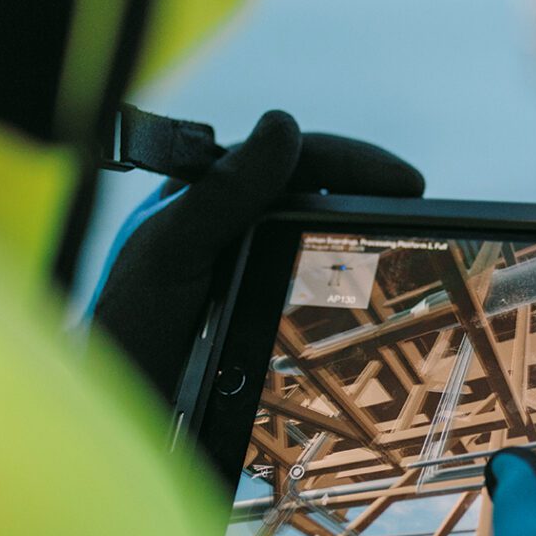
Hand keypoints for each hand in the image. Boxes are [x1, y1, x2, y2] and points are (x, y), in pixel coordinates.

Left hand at [91, 110, 423, 400]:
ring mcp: (251, 268)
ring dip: (368, 239)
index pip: (293, 158)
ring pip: (323, 237)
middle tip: (419, 209)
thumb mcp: (171, 249)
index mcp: (209, 192)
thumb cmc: (126, 324)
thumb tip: (284, 126)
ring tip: (410, 249)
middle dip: (370, 195)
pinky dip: (355, 287)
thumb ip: (222, 191)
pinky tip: (379, 299)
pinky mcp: (265, 314)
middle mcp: (233, 223)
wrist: (117, 409)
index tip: (406, 182)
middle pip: (318, 191)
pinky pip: (321, 289)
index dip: (355, 163)